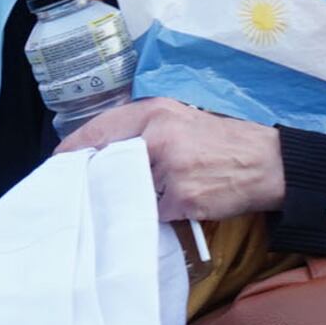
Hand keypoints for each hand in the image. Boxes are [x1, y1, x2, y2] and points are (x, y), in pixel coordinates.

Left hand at [58, 96, 286, 219]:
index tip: (58, 161)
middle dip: (96, 179)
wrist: (267, 163)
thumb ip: (146, 130)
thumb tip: (105, 151)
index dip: (75, 147)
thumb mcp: (182, 120)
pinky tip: (180, 205)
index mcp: (156, 112)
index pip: (102, 128)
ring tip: (156, 194)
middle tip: (84, 190)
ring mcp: (169, 169)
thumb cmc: (223, 143)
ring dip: (133, 199)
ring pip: (130, 191)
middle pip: (109, 163)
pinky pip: (154, 212)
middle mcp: (158, 136)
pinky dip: (160, 213)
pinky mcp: (181, 197)